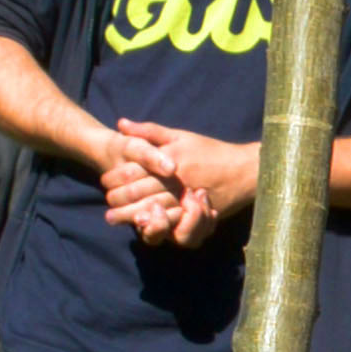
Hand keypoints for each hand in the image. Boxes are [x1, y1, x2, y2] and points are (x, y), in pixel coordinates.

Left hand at [103, 117, 253, 247]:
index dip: (116, 176)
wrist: (245, 170)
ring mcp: (188, 197)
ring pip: (154, 209)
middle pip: (140, 191)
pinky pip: (177, 225)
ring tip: (115, 219)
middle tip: (107, 204)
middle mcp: (177, 179)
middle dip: (119, 199)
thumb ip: (150, 131)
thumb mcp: (181, 136)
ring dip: (131, 215)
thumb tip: (121, 123)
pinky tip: (147, 228)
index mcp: (170, 158)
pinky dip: (160, 227)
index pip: (135, 168)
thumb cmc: (211, 151)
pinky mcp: (199, 213)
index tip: (105, 182)